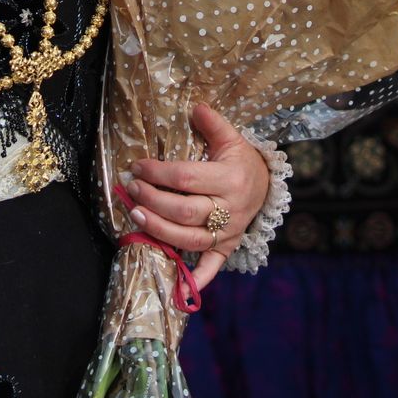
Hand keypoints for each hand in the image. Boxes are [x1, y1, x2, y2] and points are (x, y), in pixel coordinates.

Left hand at [124, 103, 270, 290]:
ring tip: (134, 215)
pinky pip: (211, 267)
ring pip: (189, 239)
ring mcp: (228, 232)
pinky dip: (196, 281)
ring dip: (158, 230)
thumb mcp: (232, 138)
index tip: (136, 166)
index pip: (186, 178)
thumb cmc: (241, 160)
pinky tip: (178, 291)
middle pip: (184, 211)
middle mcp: (230, 209)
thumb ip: (213, 123)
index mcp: (231, 179)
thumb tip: (195, 107)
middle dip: (152, 200)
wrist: (266, 186)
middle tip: (130, 188)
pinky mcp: (227, 248)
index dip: (157, 173)